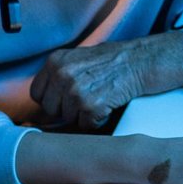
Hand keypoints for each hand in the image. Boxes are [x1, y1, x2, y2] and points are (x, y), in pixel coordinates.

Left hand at [31, 32, 182, 128]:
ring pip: (69, 119)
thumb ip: (61, 75)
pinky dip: (100, 119)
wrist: (145, 60)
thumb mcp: (81, 58)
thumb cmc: (117, 60)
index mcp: (56, 61)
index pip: (37, 94)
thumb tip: (47, 105)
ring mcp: (75, 90)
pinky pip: (87, 125)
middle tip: (89, 99)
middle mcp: (62, 74)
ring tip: (103, 98)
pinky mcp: (91, 104)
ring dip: (86, 115)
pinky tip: (110, 104)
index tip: (66, 101)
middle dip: (68, 110)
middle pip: (51, 110)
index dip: (53, 101)